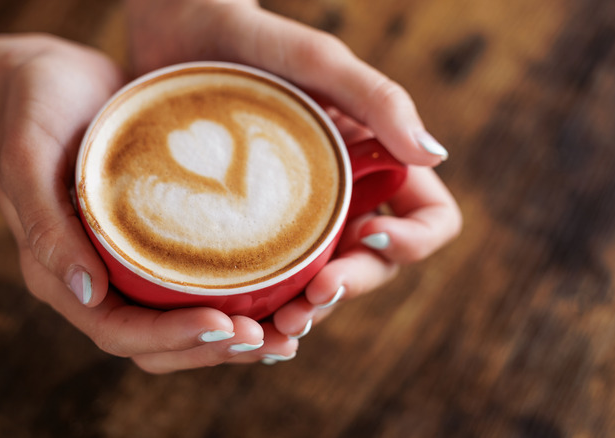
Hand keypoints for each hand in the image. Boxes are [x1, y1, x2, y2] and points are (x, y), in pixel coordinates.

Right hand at [0, 34, 284, 372]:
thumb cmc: (32, 111)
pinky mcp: (160, 240)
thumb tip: (89, 293)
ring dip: (232, 337)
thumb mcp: (26, 158)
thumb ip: (46, 226)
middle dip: (212, 348)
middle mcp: (100, 279)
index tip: (224, 325)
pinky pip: (198, 282)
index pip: (118, 332)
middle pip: (158, 342)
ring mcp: (132, 263)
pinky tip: (281, 292)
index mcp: (63, 275)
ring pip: (184, 320)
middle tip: (269, 339)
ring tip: (287, 334)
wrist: (52, 78)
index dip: (171, 339)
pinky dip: (237, 297)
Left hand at [125, 0, 461, 361]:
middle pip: (374, 265)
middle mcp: (345, 196)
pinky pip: (271, 278)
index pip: (429, 219)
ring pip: (322, 282)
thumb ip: (380, 100)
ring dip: (310, 313)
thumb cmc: (255, 38)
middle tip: (307, 306)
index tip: (368, 238)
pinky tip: (244, 320)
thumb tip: (436, 154)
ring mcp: (298, 216)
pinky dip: (267, 306)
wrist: (179, 29)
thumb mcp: (319, 62)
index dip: (414, 242)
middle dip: (349, 290)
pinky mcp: (252, 227)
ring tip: (277, 329)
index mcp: (376, 163)